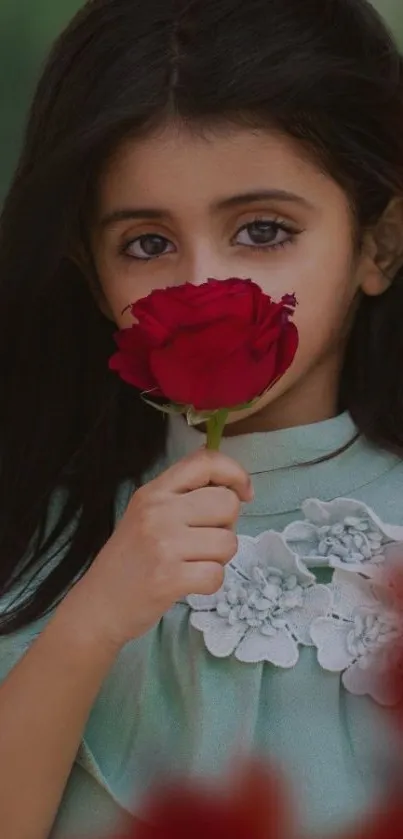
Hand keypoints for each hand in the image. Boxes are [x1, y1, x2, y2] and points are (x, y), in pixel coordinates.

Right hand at [81, 448, 252, 648]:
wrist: (98, 605)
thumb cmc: (130, 559)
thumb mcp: (146, 514)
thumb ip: (183, 496)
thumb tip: (232, 487)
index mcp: (154, 491)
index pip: (205, 461)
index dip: (235, 473)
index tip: (243, 493)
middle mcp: (158, 511)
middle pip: (227, 503)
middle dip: (227, 526)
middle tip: (204, 541)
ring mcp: (162, 544)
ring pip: (228, 542)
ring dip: (219, 558)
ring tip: (193, 563)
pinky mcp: (168, 578)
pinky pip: (217, 575)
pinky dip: (210, 583)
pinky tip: (190, 583)